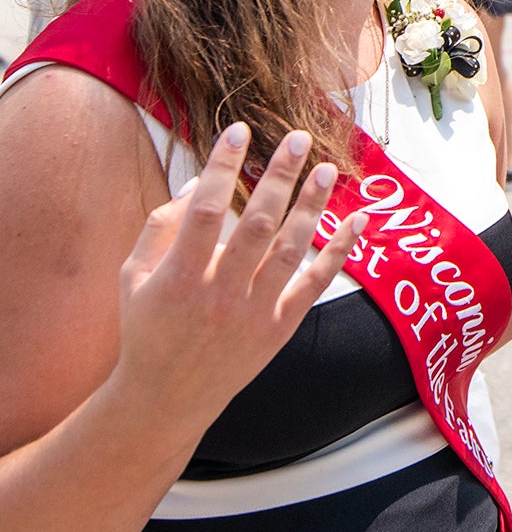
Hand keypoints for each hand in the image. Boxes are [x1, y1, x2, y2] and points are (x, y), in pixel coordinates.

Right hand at [114, 125, 360, 427]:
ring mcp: (253, 313)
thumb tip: (201, 182)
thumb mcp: (133, 277)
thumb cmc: (147, 328)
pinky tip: (357, 219)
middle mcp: (219, 295)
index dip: (222, 168)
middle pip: (257, 225)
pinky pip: (315, 283)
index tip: (238, 131)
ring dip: (312, 206)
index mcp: (178, 278)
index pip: (206, 212)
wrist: (166, 399)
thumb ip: (161, 227)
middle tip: (297, 138)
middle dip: (279, 177)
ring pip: (291, 250)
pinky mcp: (280, 329)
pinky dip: (339, 250)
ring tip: (327, 169)